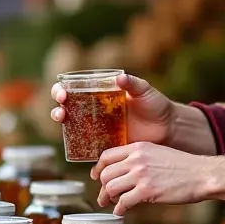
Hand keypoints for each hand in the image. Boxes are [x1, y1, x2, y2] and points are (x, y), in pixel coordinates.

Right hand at [50, 72, 175, 146]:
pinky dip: (76, 145)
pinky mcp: (104, 144)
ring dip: (61, 122)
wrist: (167, 128)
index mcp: (100, 94)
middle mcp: (94, 110)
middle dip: (57, 107)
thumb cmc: (155, 105)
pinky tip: (73, 143)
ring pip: (71, 126)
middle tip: (61, 109)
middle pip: (67, 108)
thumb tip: (119, 78)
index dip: (62, 90)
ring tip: (62, 119)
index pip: (74, 89)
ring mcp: (98, 128)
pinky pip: (86, 145)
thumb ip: (133, 84)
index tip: (63, 93)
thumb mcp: (144, 90)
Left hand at [93, 142, 224, 215]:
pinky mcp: (147, 191)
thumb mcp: (157, 153)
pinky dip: (119, 208)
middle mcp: (136, 159)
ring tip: (112, 204)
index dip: (98, 168)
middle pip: (106, 173)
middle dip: (102, 187)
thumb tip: (123, 172)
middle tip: (104, 196)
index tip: (96, 177)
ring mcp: (141, 174)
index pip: (107, 156)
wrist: (202, 174)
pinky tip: (121, 212)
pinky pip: (124, 201)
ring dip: (108, 198)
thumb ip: (139, 158)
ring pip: (111, 187)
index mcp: (138, 148)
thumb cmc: (183, 166)